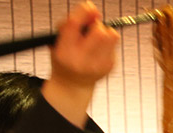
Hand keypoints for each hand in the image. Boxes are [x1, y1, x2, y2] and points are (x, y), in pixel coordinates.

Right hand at [42, 2, 119, 125]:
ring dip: (106, 32)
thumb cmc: (65, 56)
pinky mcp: (109, 67)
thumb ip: (71, 24)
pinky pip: (114, 46)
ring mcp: (97, 65)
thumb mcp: (58, 40)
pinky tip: (99, 50)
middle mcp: (81, 60)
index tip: (90, 6)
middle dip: (97, 25)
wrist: (72, 84)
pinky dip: (108, 44)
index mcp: (64, 51)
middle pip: (99, 32)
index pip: (74, 25)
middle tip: (93, 28)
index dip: (84, 12)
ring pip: (112, 37)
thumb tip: (93, 10)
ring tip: (97, 38)